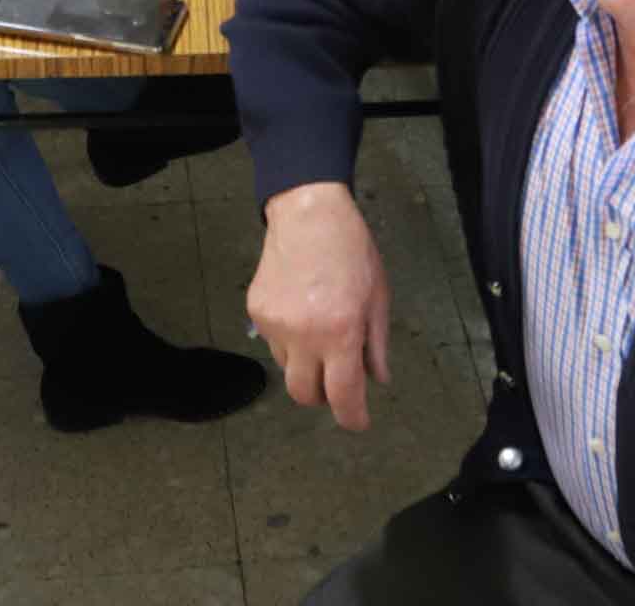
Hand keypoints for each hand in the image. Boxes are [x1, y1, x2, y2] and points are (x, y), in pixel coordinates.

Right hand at [248, 182, 390, 431]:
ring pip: (287, 368)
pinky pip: (273, 343)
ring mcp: (275, 326)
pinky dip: (288, 339)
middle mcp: (304, 336)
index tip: (358, 422)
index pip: (343, 396)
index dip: (352, 418)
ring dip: (305, 364)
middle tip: (337, 380)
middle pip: (305, 394)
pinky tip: (299, 310)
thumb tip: (377, 379)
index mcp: (341, 333)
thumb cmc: (352, 250)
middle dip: (323, 397)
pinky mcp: (256, 312)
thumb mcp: (378, 296)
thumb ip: (377, 343)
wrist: (308, 213)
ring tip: (318, 329)